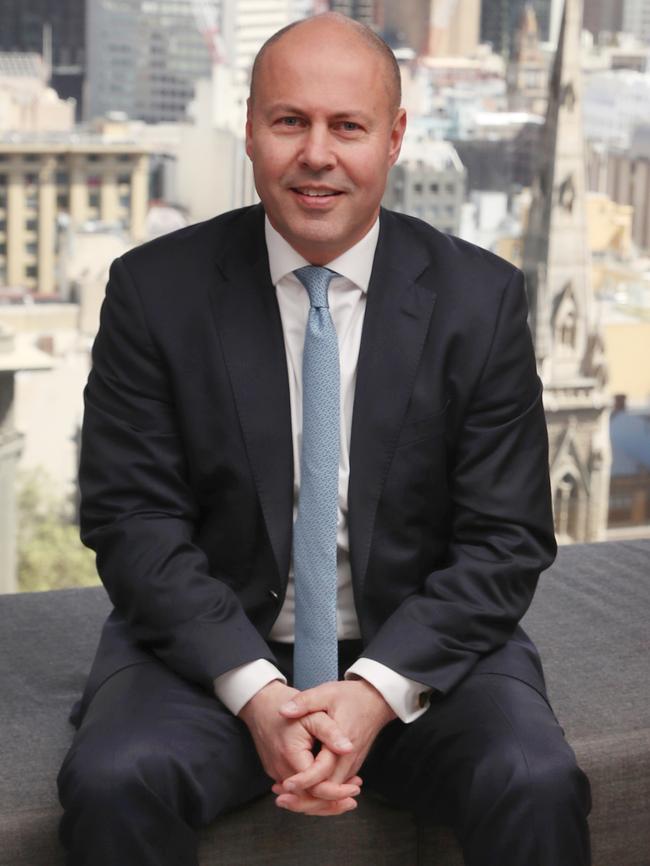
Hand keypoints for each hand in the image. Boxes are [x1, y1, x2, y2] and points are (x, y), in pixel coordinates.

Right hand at [238, 680, 360, 814]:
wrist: (260, 702)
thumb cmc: (288, 704)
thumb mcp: (314, 712)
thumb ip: (331, 732)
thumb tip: (349, 749)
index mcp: (291, 754)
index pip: (315, 786)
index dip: (336, 792)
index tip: (355, 789)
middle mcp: (280, 768)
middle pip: (307, 798)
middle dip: (331, 803)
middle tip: (353, 801)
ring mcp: (275, 771)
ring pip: (300, 797)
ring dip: (322, 801)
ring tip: (345, 799)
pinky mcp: (274, 770)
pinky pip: (294, 788)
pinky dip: (311, 792)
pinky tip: (328, 788)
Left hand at [273, 680, 396, 810]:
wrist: (376, 701)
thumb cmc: (351, 697)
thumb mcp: (326, 693)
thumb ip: (305, 702)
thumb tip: (283, 711)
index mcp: (342, 742)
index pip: (323, 771)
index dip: (303, 781)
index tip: (285, 785)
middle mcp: (349, 760)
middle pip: (327, 791)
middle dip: (304, 799)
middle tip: (280, 799)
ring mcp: (351, 766)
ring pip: (331, 794)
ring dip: (310, 800)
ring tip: (285, 800)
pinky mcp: (350, 767)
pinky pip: (334, 787)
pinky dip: (318, 794)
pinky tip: (299, 792)